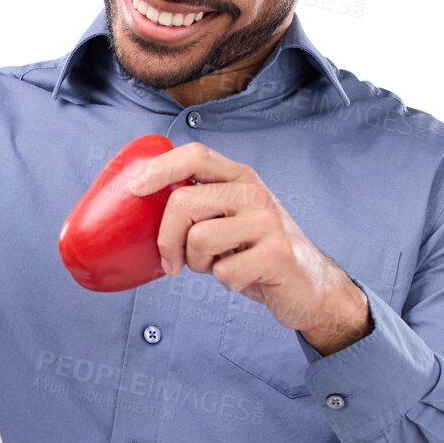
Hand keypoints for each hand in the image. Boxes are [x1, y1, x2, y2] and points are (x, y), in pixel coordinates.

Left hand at [127, 141, 372, 354]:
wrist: (309, 287)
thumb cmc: (256, 254)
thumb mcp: (228, 220)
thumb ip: (199, 207)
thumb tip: (142, 208)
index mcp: (239, 178)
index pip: (195, 155)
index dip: (160, 168)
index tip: (135, 189)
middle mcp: (254, 192)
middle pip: (183, 202)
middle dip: (167, 239)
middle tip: (174, 263)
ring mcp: (267, 221)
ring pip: (199, 239)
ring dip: (198, 265)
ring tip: (219, 265)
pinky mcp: (276, 253)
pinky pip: (223, 271)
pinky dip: (226, 282)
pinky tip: (245, 277)